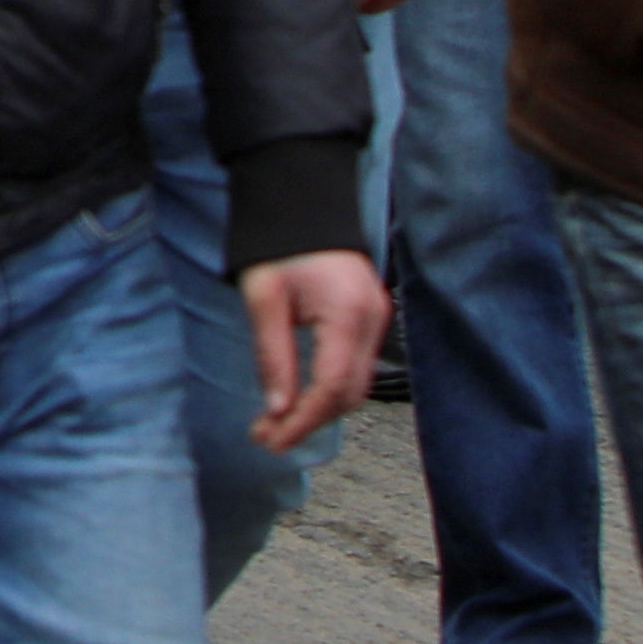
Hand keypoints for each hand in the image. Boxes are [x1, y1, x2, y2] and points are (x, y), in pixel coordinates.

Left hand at [243, 250, 389, 454]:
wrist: (303, 202)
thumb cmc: (279, 245)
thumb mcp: (264, 298)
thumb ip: (273, 356)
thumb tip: (277, 410)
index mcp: (349, 314)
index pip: (332, 387)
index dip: (303, 421)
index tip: (271, 440)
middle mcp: (374, 322)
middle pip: (350, 393)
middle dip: (310, 420)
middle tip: (267, 438)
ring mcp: (378, 321)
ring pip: (356, 385)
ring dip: (320, 409)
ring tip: (276, 424)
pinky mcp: (371, 320)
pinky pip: (356, 367)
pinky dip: (330, 389)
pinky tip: (300, 399)